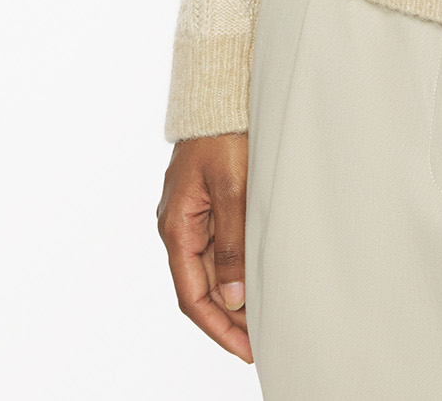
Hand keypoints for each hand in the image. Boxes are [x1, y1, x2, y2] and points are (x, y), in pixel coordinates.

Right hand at [157, 133, 253, 363]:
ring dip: (234, 295)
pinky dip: (236, 268)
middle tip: (262, 339)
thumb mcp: (233, 189)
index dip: (218, 327)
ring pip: (212, 269)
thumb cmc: (224, 134)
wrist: (221, 93)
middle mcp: (179, 226)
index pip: (192, 295)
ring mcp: (192, 215)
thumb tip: (233, 297)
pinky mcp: (208, 203)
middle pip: (202, 288)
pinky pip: (219, 247)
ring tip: (265, 317)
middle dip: (230, 318)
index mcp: (176, 227)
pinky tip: (257, 279)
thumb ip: (231, 243)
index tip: (245, 349)